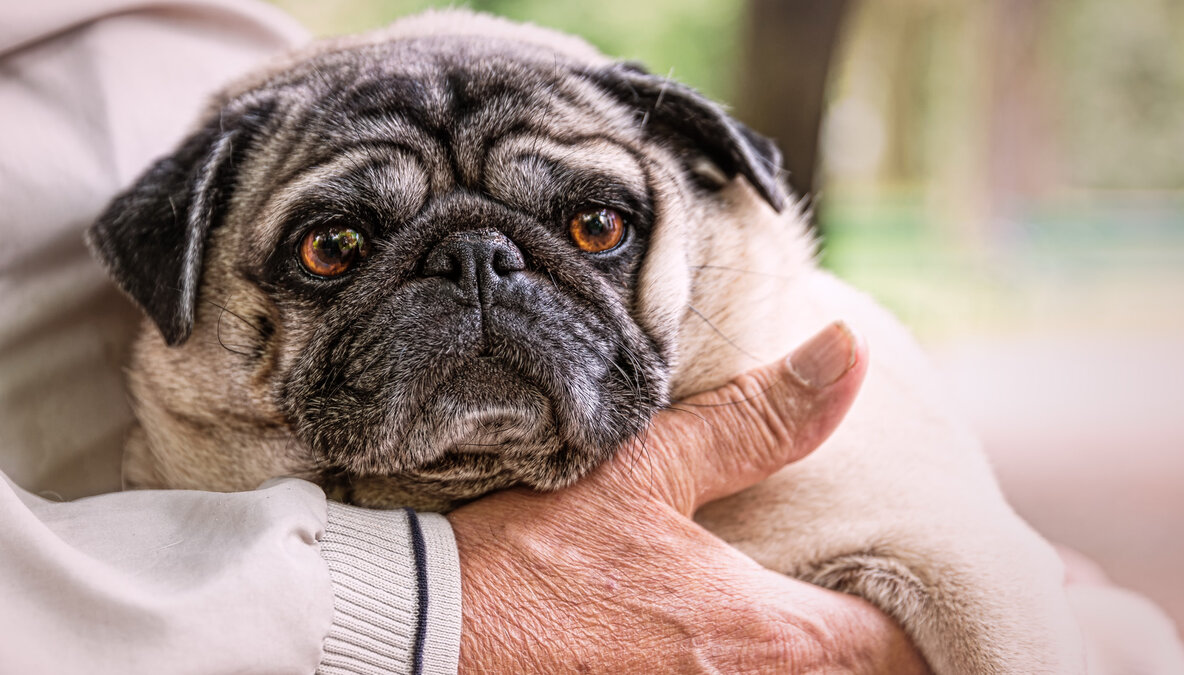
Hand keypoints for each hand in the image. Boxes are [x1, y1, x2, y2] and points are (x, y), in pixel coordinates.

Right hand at [450, 322, 930, 673]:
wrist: (431, 635)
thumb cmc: (536, 555)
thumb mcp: (649, 470)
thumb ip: (759, 421)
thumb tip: (845, 352)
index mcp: (764, 635)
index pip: (894, 649)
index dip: (912, 621)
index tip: (899, 587)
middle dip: (863, 646)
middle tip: (847, 596)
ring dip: (805, 659)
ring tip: (793, 612)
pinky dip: (741, 669)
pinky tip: (706, 639)